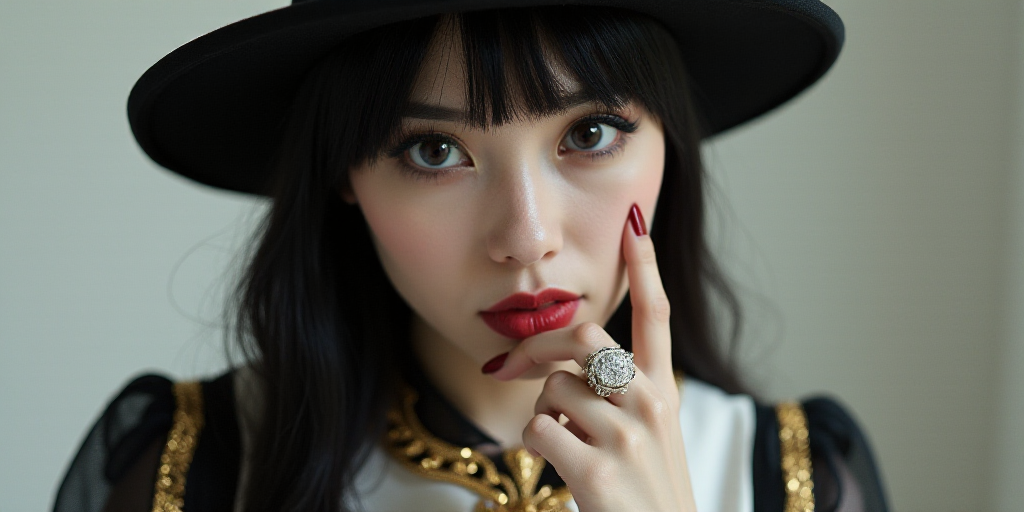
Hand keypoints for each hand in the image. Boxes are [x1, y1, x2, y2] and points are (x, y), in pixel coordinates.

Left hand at [488, 204, 696, 511]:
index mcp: (664, 392)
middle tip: (507, 364)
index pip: (656, 316)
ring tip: (569, 448)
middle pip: (582, 336)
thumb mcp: (649, 435)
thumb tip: (562, 368)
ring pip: (553, 389)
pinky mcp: (597, 471)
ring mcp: (627, 438)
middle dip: (537, 346)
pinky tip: (561, 467)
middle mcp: (651, 406)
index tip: (633, 224)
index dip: (644, 267)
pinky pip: (538, 430)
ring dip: (544, 415)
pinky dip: (535, 447)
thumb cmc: (645, 493)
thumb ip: (619, 394)